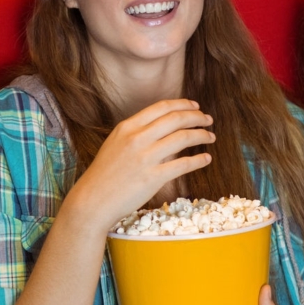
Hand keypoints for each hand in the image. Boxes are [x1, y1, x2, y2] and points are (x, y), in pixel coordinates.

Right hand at [64, 99, 214, 233]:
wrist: (93, 200)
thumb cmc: (104, 174)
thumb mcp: (116, 144)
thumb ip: (137, 134)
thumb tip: (163, 128)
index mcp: (127, 127)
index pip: (161, 108)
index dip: (182, 104)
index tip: (195, 106)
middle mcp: (137, 138)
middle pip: (176, 119)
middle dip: (196, 117)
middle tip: (208, 120)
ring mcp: (145, 158)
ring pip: (183, 138)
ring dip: (201, 135)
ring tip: (210, 137)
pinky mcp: (152, 178)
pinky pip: (183, 165)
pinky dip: (198, 160)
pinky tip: (206, 158)